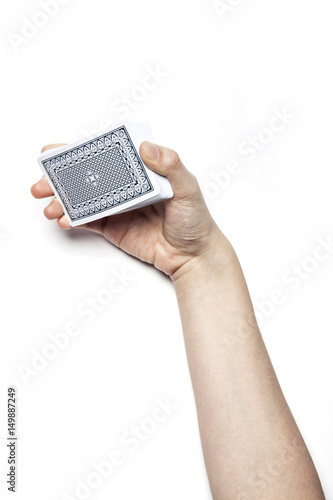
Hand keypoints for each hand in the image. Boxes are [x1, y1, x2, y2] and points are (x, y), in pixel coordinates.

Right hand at [31, 141, 227, 278]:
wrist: (193, 256)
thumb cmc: (195, 220)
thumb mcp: (188, 188)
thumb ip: (170, 166)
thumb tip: (147, 147)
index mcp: (140, 170)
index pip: (107, 156)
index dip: (81, 152)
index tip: (58, 152)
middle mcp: (125, 186)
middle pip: (87, 176)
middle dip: (61, 179)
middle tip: (42, 182)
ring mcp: (117, 207)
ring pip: (83, 199)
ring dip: (62, 200)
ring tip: (50, 205)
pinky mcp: (113, 227)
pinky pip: (89, 221)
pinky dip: (74, 219)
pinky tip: (65, 219)